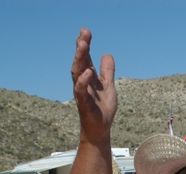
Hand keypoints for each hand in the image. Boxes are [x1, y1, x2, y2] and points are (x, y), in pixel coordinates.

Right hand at [71, 28, 116, 142]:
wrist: (100, 130)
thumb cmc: (102, 109)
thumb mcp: (108, 87)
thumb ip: (107, 72)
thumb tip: (107, 54)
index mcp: (88, 78)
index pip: (84, 58)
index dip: (84, 45)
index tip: (85, 31)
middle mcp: (82, 84)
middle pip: (79, 62)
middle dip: (81, 48)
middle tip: (84, 33)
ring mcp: (82, 93)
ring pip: (77, 73)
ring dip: (80, 59)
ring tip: (83, 45)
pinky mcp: (84, 104)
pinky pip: (81, 92)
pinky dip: (83, 81)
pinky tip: (88, 72)